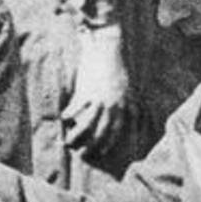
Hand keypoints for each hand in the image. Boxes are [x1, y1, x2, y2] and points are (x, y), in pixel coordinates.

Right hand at [62, 24, 130, 158]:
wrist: (109, 47)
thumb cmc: (118, 66)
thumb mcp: (130, 87)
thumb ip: (131, 102)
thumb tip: (138, 114)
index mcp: (124, 105)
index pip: (117, 130)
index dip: (109, 142)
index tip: (102, 152)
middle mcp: (113, 106)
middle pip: (102, 132)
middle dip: (92, 145)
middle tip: (83, 154)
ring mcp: (100, 100)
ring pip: (88, 124)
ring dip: (77, 135)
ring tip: (67, 141)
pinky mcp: (88, 91)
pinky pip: (77, 108)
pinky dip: (69, 114)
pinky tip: (63, 118)